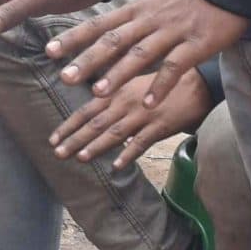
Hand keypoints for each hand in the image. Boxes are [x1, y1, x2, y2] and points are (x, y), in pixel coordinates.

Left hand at [45, 0, 247, 108]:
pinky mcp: (196, 44)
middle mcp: (149, 20)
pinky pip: (174, 67)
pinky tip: (148, 104)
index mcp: (137, 10)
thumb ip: (131, 19)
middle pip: (113, 40)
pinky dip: (160, 86)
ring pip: (140, 54)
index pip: (99, 24)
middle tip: (65, 78)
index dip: (74, 38)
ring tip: (98, 94)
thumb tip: (104, 32)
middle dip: (88, 60)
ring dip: (118, 74)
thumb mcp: (153, 1)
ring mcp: (172, 32)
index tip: (49, 51)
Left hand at [52, 65, 214, 166]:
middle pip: (96, 123)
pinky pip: (142, 142)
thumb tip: (92, 113)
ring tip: (80, 158)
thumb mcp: (134, 86)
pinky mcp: (161, 126)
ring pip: (115, 133)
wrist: (197, 84)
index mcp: (118, 92)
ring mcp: (143, 115)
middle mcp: (126, 102)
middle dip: (75, 139)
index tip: (53, 139)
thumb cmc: (162, 86)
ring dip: (96, 146)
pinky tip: (117, 165)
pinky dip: (129, 153)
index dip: (69, 125)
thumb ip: (113, 99)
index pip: (86, 110)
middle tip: (58, 153)